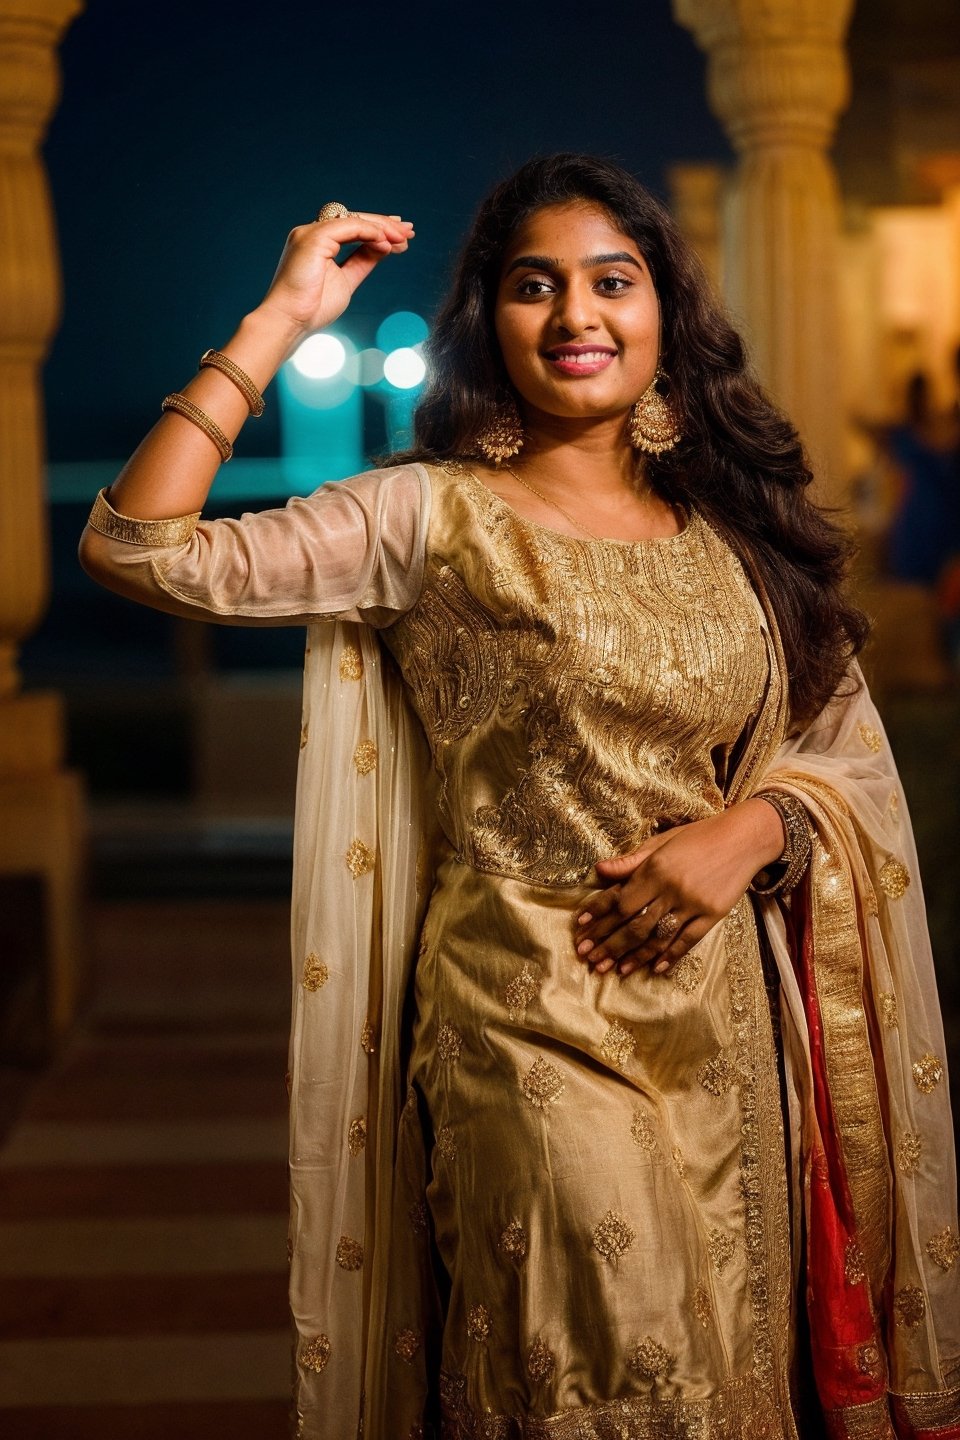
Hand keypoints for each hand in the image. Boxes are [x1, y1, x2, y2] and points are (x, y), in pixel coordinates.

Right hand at [257, 209, 414, 344]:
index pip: (353, 229)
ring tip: (403, 237)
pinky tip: (386, 241)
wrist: (290, 321)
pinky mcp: (314, 237)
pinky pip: (348, 226)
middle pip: (355, 221)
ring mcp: (312, 233)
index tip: (401, 238)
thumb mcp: (347, 281)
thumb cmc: (311, 309)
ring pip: (354, 220)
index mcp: (319, 243)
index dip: (378, 230)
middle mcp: (313, 233)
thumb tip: (384, 248)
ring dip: (381, 227)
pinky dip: (369, 232)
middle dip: (385, 225)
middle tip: (409, 231)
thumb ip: (363, 262)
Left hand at [573, 800, 784, 977]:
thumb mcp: (662, 841)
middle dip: (609, 944)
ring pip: (659, 937)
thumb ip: (631, 860)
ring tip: (616, 970)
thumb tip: (599, 870)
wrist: (744, 838)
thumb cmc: (699, 836)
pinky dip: (671, 956)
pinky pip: (688, 940)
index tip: (580, 930)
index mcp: (655, 868)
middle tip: (590, 959)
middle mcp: (672, 888)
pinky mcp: (713, 914)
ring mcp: (693, 903)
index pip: (620, 900)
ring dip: (635, 956)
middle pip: (635, 924)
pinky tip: (655, 968)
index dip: (598, 916)